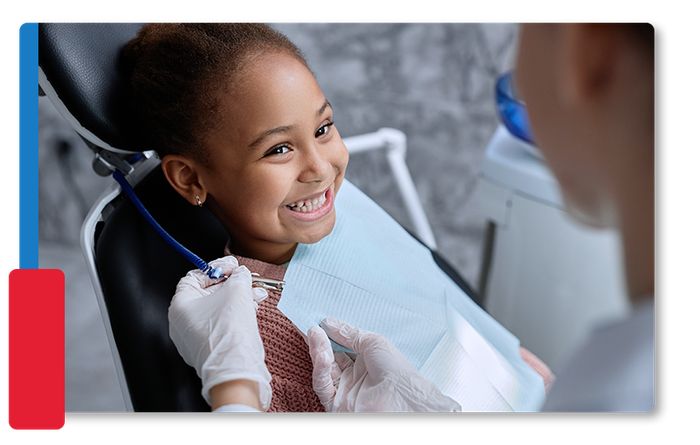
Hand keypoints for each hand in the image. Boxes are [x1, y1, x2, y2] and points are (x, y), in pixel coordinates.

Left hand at [168, 256, 270, 409]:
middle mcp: (182, 322)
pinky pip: (221, 324)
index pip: (195, 277)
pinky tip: (252, 307)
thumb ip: (238, 277)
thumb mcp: (236, 291)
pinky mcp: (209, 348)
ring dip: (238, 298)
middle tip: (246, 278)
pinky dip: (236, 313)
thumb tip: (241, 274)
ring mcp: (194, 337)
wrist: (236, 367)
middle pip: (208, 293)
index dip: (216, 268)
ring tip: (256, 292)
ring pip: (218, 309)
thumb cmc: (228, 332)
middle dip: (232, 284)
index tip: (232, 266)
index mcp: (179, 305)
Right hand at [307, 317, 460, 411]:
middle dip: (318, 340)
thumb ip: (349, 333)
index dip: (329, 333)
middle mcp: (354, 375)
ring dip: (317, 350)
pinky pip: (323, 385)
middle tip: (309, 325)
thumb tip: (328, 322)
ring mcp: (344, 389)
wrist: (401, 397)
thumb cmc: (394, 368)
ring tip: (314, 333)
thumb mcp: (372, 342)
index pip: (341, 345)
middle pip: (329, 355)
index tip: (317, 320)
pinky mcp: (336, 403)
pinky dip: (320, 369)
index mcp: (365, 360)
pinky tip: (321, 355)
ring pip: (324, 369)